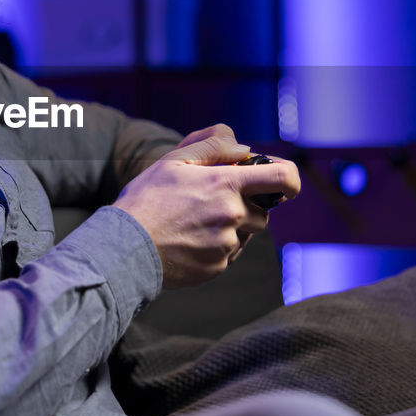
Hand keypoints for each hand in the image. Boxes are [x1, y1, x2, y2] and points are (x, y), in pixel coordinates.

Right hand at [112, 124, 300, 288]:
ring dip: (232, 226)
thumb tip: (244, 148)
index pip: (282, 178)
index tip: (286, 184)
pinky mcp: (217, 268)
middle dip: (247, 205)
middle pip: (264, 211)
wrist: (124, 248)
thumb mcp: (174, 161)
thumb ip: (212, 146)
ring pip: (246, 234)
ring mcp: (227, 245)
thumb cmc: (146, 200)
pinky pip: (229, 254)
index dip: (291, 179)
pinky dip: (216, 246)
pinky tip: (189, 240)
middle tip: (212, 201)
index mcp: (225, 185)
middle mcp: (233, 216)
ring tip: (195, 222)